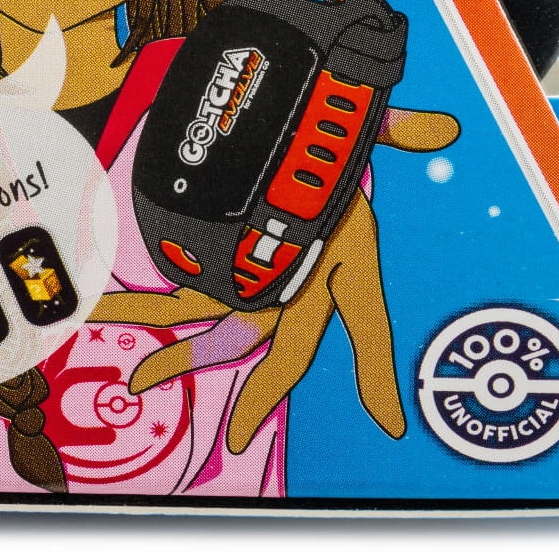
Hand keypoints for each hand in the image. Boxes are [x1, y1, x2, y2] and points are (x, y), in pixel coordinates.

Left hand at [92, 106, 458, 453]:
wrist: (302, 126)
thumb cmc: (329, 138)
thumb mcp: (362, 130)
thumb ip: (396, 130)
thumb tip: (442, 128)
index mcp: (338, 255)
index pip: (368, 322)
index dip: (380, 368)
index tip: (389, 419)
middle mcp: (297, 275)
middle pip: (271, 339)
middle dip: (256, 385)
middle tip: (238, 432)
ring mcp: (256, 272)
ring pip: (214, 328)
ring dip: (177, 353)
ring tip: (138, 380)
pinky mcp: (220, 257)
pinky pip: (182, 291)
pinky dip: (148, 305)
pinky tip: (115, 313)